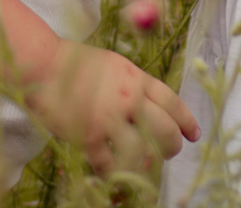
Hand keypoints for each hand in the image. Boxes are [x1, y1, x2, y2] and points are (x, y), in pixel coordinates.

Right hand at [30, 40, 199, 175]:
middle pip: (164, 129)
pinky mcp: (90, 136)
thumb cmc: (78, 63)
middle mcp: (129, 98)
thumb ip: (134, 83)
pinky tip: (114, 176)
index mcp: (136, 77)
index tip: (194, 133)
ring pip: (142, 151)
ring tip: (146, 167)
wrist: (45, 67)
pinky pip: (110, 164)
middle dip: (173, 145)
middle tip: (172, 151)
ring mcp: (110, 118)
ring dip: (147, 164)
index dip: (186, 120)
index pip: (172, 101)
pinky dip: (114, 174)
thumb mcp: (115, 65)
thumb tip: (151, 105)